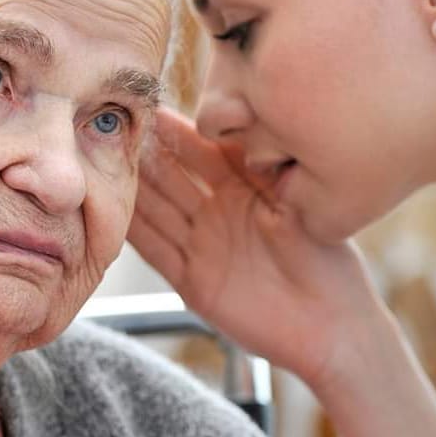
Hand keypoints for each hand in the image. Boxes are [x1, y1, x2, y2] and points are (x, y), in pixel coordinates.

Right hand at [129, 107, 389, 388]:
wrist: (332, 327)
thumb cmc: (328, 261)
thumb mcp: (295, 204)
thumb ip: (261, 168)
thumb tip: (236, 123)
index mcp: (244, 189)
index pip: (202, 152)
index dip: (177, 131)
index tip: (150, 108)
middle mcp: (218, 213)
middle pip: (173, 178)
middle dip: (146, 154)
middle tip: (114, 129)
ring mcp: (204, 247)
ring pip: (158, 211)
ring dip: (134, 190)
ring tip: (103, 163)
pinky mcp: (194, 282)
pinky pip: (157, 252)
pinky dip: (134, 234)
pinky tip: (112, 213)